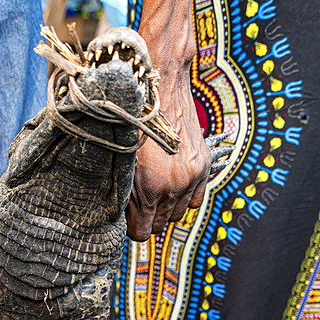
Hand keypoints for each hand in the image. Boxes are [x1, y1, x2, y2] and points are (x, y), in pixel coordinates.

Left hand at [127, 66, 209, 241]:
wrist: (159, 86)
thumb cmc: (130, 118)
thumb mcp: (116, 158)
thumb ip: (120, 192)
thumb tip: (120, 216)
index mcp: (150, 188)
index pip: (142, 233)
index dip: (132, 226)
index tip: (128, 216)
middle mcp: (174, 187)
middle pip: (160, 226)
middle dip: (148, 216)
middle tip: (139, 200)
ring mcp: (191, 177)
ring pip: (178, 215)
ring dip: (166, 207)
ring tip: (155, 188)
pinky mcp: (203, 166)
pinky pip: (196, 200)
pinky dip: (184, 197)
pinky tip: (172, 184)